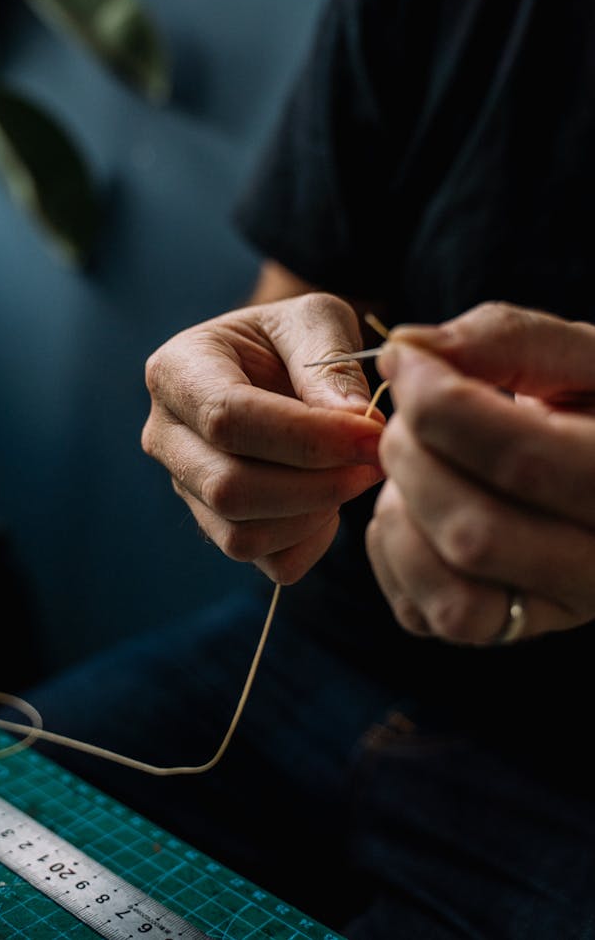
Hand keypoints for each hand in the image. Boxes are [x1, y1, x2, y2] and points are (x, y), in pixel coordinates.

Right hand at [142, 293, 384, 583]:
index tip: (372, 432)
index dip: (305, 436)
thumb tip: (353, 419)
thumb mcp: (313, 319)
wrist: (275, 364)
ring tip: (355, 472)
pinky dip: (312, 540)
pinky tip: (333, 499)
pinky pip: (265, 559)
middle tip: (376, 459)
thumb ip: (330, 361)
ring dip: (315, 514)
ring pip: (242, 535)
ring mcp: (186, 487)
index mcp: (176, 371)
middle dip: (316, 483)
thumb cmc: (291, 337)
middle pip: (229, 488)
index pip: (227, 418)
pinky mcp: (216, 525)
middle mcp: (166, 436)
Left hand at [366, 301, 594, 644]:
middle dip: (413, 459)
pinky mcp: (503, 628)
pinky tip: (413, 503)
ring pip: (450, 597)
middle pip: (476, 535)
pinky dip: (393, 551)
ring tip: (416, 461)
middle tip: (407, 415)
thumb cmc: (592, 401)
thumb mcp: (576, 354)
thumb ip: (504, 339)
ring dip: (401, 514)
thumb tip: (405, 349)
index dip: (438, 402)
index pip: (521, 460)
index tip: (402, 359)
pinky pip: (422, 616)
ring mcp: (555, 612)